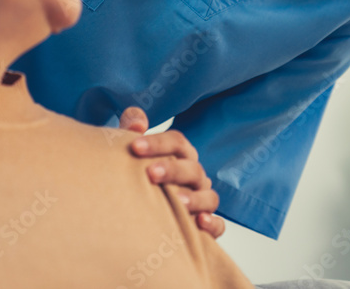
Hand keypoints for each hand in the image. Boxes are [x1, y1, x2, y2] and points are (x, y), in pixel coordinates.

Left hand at [120, 106, 225, 238]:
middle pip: (192, 168)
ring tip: (178, 201)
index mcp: (181, 156)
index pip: (176, 142)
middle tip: (150, 174)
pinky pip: (218, 226)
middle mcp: (195, 177)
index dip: (157, 143)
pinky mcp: (207, 228)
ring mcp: (203, 201)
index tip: (135, 146)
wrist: (141, 212)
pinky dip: (213, 224)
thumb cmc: (139, 175)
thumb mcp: (132, 152)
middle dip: (173, 170)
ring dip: (195, 198)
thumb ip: (131, 128)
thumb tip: (138, 122)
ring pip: (209, 197)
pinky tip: (199, 223)